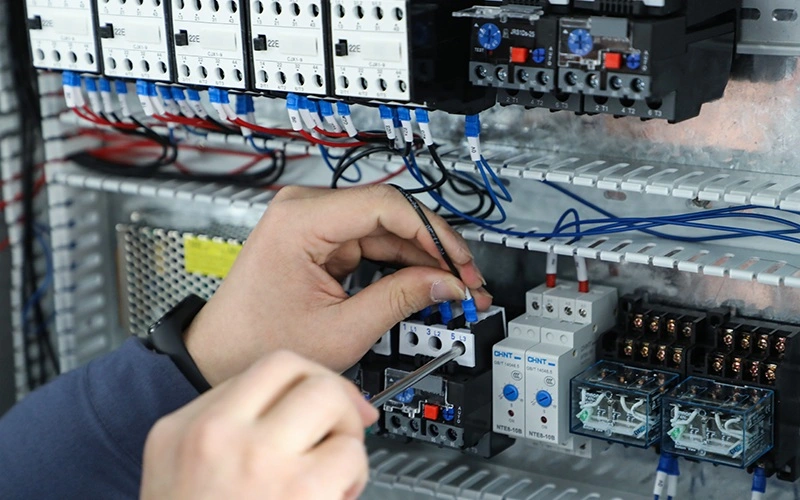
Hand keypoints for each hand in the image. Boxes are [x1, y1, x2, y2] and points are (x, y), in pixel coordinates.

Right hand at [140, 351, 377, 499]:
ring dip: (346, 435)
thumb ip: (233, 430)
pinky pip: (350, 455)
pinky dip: (353, 477)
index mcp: (184, 431)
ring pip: (332, 402)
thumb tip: (307, 400)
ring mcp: (258, 462)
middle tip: (336, 430)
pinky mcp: (302, 493)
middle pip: (301, 372)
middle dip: (332, 397)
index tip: (325, 399)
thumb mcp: (180, 474)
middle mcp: (217, 437)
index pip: (265, 369)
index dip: (307, 380)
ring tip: (333, 472)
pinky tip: (335, 499)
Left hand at [185, 185, 491, 385]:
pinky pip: (370, 243)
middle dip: (433, 250)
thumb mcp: (341, 329)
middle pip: (390, 215)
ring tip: (450, 287)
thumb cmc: (258, 341)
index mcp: (301, 220)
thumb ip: (400, 300)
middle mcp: (305, 210)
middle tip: (464, 281)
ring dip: (420, 259)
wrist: (220, 354)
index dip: (434, 234)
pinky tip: (422, 282)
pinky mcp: (319, 240)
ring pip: (385, 230)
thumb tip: (445, 283)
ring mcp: (312, 222)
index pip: (387, 206)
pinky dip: (398, 264)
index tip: (459, 263)